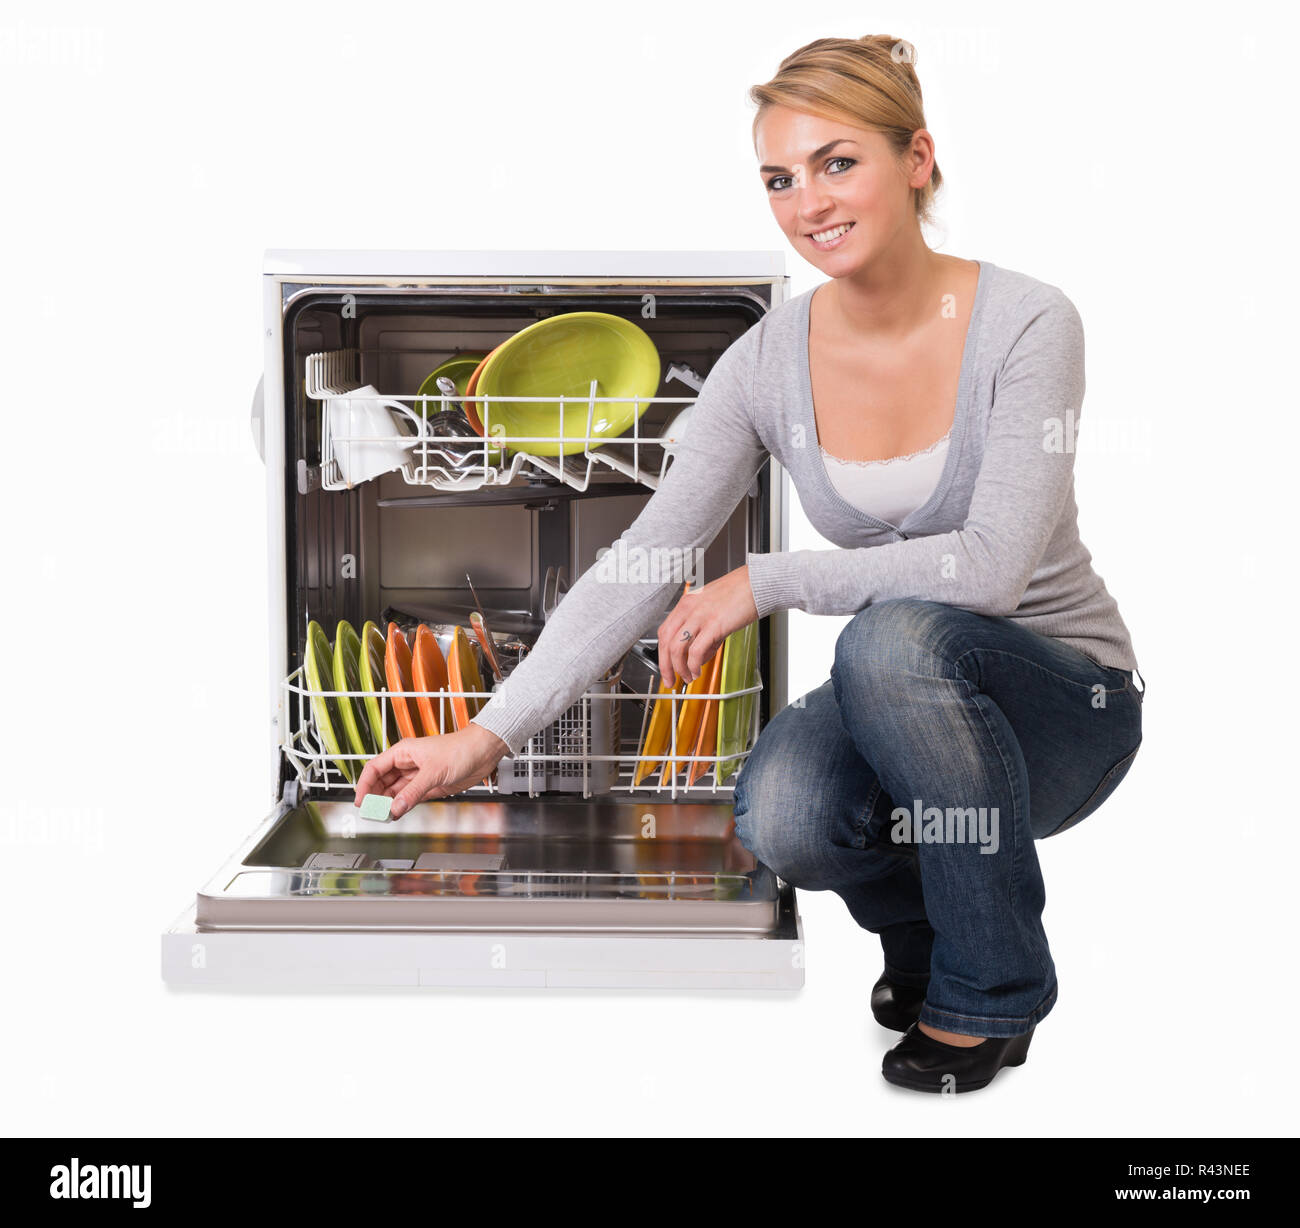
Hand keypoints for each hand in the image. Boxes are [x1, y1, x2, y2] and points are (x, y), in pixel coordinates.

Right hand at [354, 724, 509, 818]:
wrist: (483, 752)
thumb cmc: (461, 749)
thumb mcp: (434, 771)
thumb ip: (413, 792)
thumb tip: (395, 808)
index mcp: (403, 752)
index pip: (374, 768)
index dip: (365, 785)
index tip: (361, 801)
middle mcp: (408, 764)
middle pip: (382, 782)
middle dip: (375, 797)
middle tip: (371, 813)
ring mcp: (418, 775)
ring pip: (395, 791)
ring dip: (388, 804)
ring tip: (382, 816)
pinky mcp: (429, 786)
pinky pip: (409, 797)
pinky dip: (402, 806)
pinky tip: (397, 813)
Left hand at [657, 566, 757, 687]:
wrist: (758, 582)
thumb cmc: (741, 592)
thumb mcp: (713, 609)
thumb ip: (703, 632)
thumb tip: (699, 655)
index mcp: (687, 603)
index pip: (664, 632)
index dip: (662, 653)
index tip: (666, 666)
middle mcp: (689, 608)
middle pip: (665, 642)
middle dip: (665, 666)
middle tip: (670, 680)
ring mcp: (700, 616)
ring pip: (676, 648)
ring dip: (679, 668)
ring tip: (688, 677)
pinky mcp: (714, 625)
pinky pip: (696, 651)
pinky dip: (694, 665)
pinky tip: (698, 670)